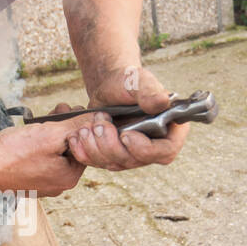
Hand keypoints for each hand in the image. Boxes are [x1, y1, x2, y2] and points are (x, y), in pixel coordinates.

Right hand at [0, 114, 86, 195]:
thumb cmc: (13, 152)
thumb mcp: (51, 134)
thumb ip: (78, 125)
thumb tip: (101, 119)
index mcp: (68, 178)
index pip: (87, 147)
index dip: (81, 125)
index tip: (72, 110)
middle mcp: (57, 186)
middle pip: (71, 150)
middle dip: (67, 127)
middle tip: (60, 110)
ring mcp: (41, 185)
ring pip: (55, 154)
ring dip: (52, 134)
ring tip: (43, 120)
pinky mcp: (26, 180)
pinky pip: (41, 160)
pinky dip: (39, 145)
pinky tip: (30, 134)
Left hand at [72, 62, 188, 172]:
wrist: (108, 87)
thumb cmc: (128, 81)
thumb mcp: (139, 81)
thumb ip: (150, 91)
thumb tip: (162, 102)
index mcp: (170, 131)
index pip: (165, 152)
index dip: (145, 149)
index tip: (125, 135)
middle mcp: (153, 147)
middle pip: (135, 161)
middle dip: (111, 145)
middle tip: (99, 122)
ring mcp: (132, 155)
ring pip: (114, 164)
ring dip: (96, 146)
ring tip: (88, 124)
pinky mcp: (113, 157)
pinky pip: (98, 163)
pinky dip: (84, 151)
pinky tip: (76, 137)